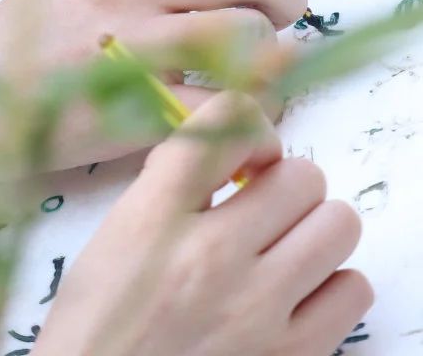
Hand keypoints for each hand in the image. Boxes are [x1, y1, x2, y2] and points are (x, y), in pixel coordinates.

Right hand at [43, 92, 372, 355]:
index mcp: (156, 214)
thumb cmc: (99, 322)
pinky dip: (332, 284)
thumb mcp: (115, 233)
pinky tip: (296, 293)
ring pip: (337, 225)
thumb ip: (170, 186)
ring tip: (284, 247)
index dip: (250, 126)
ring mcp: (259, 309)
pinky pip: (353, 290)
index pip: (229, 120)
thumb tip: (227, 154)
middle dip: (284, 183)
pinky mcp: (291, 355)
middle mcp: (214, 254)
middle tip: (261, 207)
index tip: (242, 155)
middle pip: (300, 175)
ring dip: (314, 228)